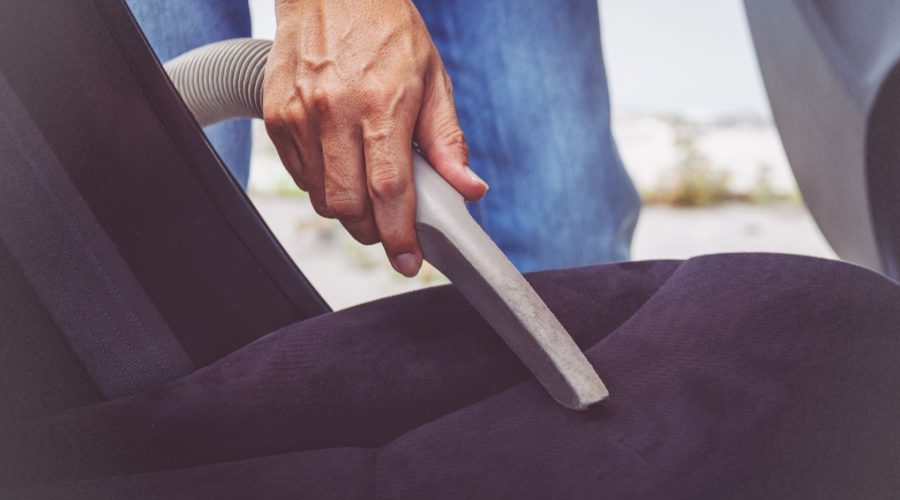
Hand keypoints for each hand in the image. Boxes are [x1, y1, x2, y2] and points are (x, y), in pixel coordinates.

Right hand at [263, 0, 488, 276]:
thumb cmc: (387, 30)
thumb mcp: (433, 79)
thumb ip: (447, 141)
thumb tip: (468, 189)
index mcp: (381, 104)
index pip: (389, 190)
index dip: (400, 236)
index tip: (409, 261)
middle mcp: (335, 112)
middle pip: (348, 205)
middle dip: (372, 231)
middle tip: (389, 229)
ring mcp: (300, 115)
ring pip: (320, 197)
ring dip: (347, 210)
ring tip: (366, 191)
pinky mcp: (276, 115)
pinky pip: (299, 176)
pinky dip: (321, 185)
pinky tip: (340, 165)